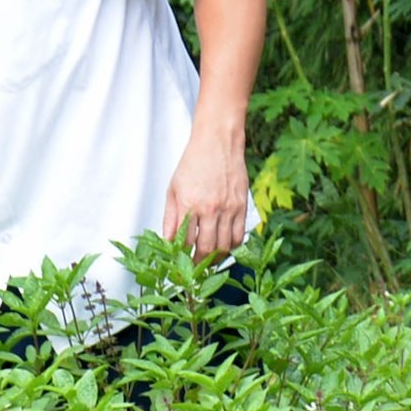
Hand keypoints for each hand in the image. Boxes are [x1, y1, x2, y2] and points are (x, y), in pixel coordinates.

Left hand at [161, 132, 248, 260]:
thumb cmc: (194, 162)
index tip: (180, 261)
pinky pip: (239, 235)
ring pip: (224, 246)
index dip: (182, 256)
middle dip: (199, 262)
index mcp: (189, 205)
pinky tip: (225, 246)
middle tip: (195, 268)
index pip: (185, 241)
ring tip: (209, 260)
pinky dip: (232, 246)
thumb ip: (171, 217)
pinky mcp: (242, 206)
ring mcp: (228, 209)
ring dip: (216, 257)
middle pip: (206, 248)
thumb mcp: (174, 189)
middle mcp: (210, 209)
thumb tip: (168, 241)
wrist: (218, 143)